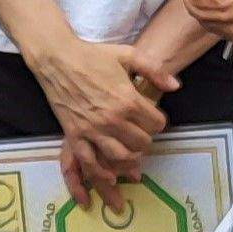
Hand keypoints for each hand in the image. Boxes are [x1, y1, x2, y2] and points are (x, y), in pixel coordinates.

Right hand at [28, 37, 172, 203]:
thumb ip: (155, 70)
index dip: (158, 122)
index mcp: (128, 99)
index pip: (157, 124)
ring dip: (130, 158)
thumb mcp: (128, 55)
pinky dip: (101, 173)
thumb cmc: (93, 55)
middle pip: (142, 143)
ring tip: (131, 152)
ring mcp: (93, 129)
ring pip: (121, 157)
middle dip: (146, 140)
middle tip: (141, 134)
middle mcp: (113, 119)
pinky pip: (90, 162)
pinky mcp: (75, 135)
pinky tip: (110, 176)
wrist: (57, 59)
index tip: (153, 119)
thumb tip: (175, 87)